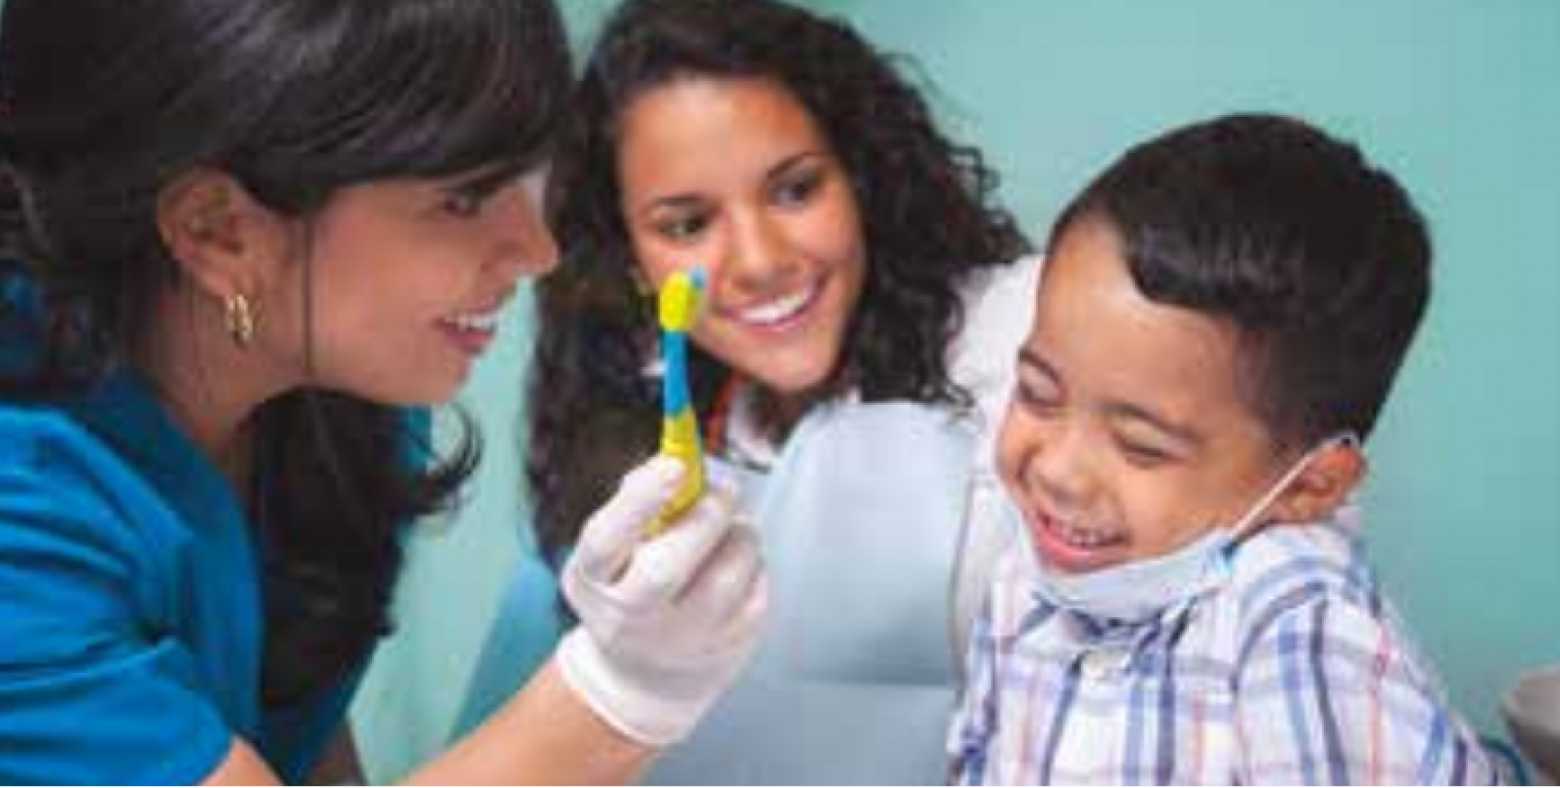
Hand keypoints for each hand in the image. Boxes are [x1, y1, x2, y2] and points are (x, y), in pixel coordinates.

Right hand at [555, 456, 767, 745]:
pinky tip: (739, 561)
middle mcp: (628, 620)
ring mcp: (679, 641)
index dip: (641, 499)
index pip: (606, 539)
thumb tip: (680, 458)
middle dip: (704, 517)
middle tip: (726, 488)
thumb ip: (640, 502)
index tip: (677, 464)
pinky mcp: (726, 647)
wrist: (646, 671)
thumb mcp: (616, 548)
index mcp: (592, 580)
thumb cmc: (631, 582)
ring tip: (736, 524)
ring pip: (723, 580)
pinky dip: (754, 564)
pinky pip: (755, 593)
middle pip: (665, 568)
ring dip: (740, 536)